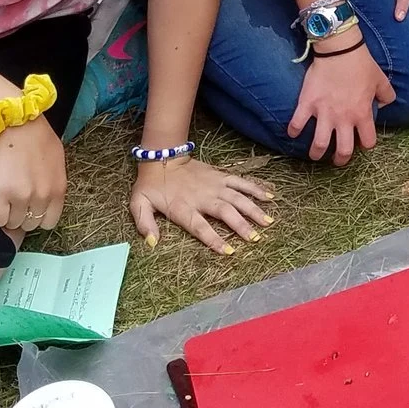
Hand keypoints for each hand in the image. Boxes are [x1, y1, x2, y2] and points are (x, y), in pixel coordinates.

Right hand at [0, 118, 66, 242]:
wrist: (14, 123)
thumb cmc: (36, 136)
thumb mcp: (56, 161)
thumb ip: (54, 182)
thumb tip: (47, 195)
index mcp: (58, 190)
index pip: (50, 221)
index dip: (38, 217)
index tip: (30, 210)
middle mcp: (42, 197)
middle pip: (31, 224)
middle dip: (23, 216)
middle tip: (15, 202)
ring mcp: (21, 198)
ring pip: (14, 223)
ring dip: (8, 215)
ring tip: (4, 199)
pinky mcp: (0, 195)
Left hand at [130, 156, 276, 253]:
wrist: (162, 156)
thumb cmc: (151, 185)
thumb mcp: (139, 204)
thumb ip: (144, 223)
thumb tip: (151, 242)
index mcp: (184, 207)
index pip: (201, 227)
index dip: (214, 239)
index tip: (229, 251)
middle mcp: (203, 197)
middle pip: (226, 212)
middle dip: (242, 226)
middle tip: (256, 238)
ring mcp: (215, 185)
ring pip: (238, 198)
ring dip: (253, 210)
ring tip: (268, 222)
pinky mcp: (221, 176)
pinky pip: (240, 182)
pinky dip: (255, 189)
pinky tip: (269, 196)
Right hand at [290, 42, 395, 164]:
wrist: (339, 50)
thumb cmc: (361, 65)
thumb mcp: (381, 80)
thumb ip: (387, 96)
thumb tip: (383, 105)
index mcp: (362, 114)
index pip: (367, 142)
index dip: (366, 144)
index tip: (362, 142)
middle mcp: (343, 119)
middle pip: (343, 150)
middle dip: (340, 159)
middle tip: (337, 160)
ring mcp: (323, 113)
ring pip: (319, 143)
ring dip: (316, 153)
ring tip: (315, 155)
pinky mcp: (307, 104)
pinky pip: (297, 123)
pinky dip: (294, 131)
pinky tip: (293, 134)